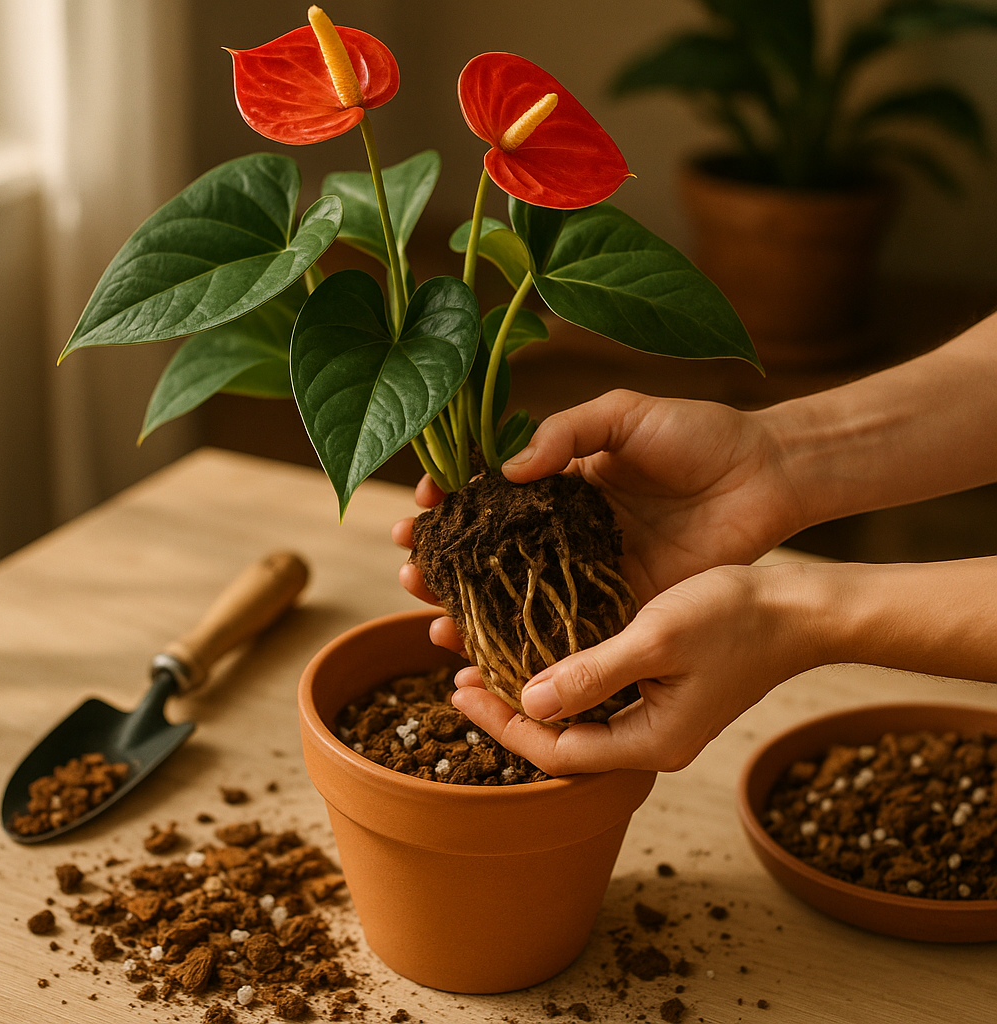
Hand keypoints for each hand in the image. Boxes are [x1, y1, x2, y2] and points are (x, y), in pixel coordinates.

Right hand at [392, 388, 802, 654]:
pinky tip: (488, 653)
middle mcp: (567, 529)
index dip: (450, 504)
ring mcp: (592, 569)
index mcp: (562, 481)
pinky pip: (569, 628)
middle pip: (491, 554)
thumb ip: (565, 433)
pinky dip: (528, 644)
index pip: (489, 496)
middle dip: (445, 564)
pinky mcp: (624, 604)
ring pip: (519, 597)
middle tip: (409, 571)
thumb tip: (505, 469)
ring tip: (430, 618)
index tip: (419, 511)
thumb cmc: (697, 434)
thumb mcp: (623, 414)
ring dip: (472, 610)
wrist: (766, 475)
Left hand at [450, 561, 820, 773]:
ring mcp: (658, 717)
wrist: (800, 610)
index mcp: (652, 742)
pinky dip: (563, 675)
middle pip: (561, 742)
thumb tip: (529, 702)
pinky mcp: (662, 691)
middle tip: (460, 676)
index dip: (503, 723)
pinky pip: (599, 694)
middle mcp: (651, 739)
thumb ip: (594, 674)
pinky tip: (537, 646)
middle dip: (508, 711)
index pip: (557, 752)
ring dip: (532, 692)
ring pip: (577, 717)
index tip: (459, 689)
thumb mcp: (658, 639)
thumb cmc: (736, 618)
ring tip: (485, 661)